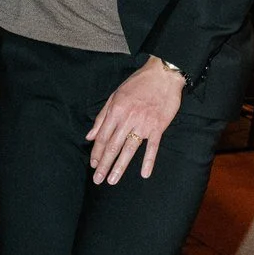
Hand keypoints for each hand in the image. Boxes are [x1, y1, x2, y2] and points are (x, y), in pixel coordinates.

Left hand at [87, 59, 184, 184]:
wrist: (163, 74)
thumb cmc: (138, 83)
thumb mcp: (115, 95)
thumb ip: (102, 116)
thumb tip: (90, 136)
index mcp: (116, 110)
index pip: (103, 136)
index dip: (97, 153)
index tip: (93, 165)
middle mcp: (128, 119)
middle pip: (113, 146)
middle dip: (104, 164)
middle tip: (98, 179)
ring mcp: (144, 124)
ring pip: (129, 149)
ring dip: (120, 166)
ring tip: (112, 180)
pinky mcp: (158, 127)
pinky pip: (152, 147)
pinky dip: (148, 160)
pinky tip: (144, 173)